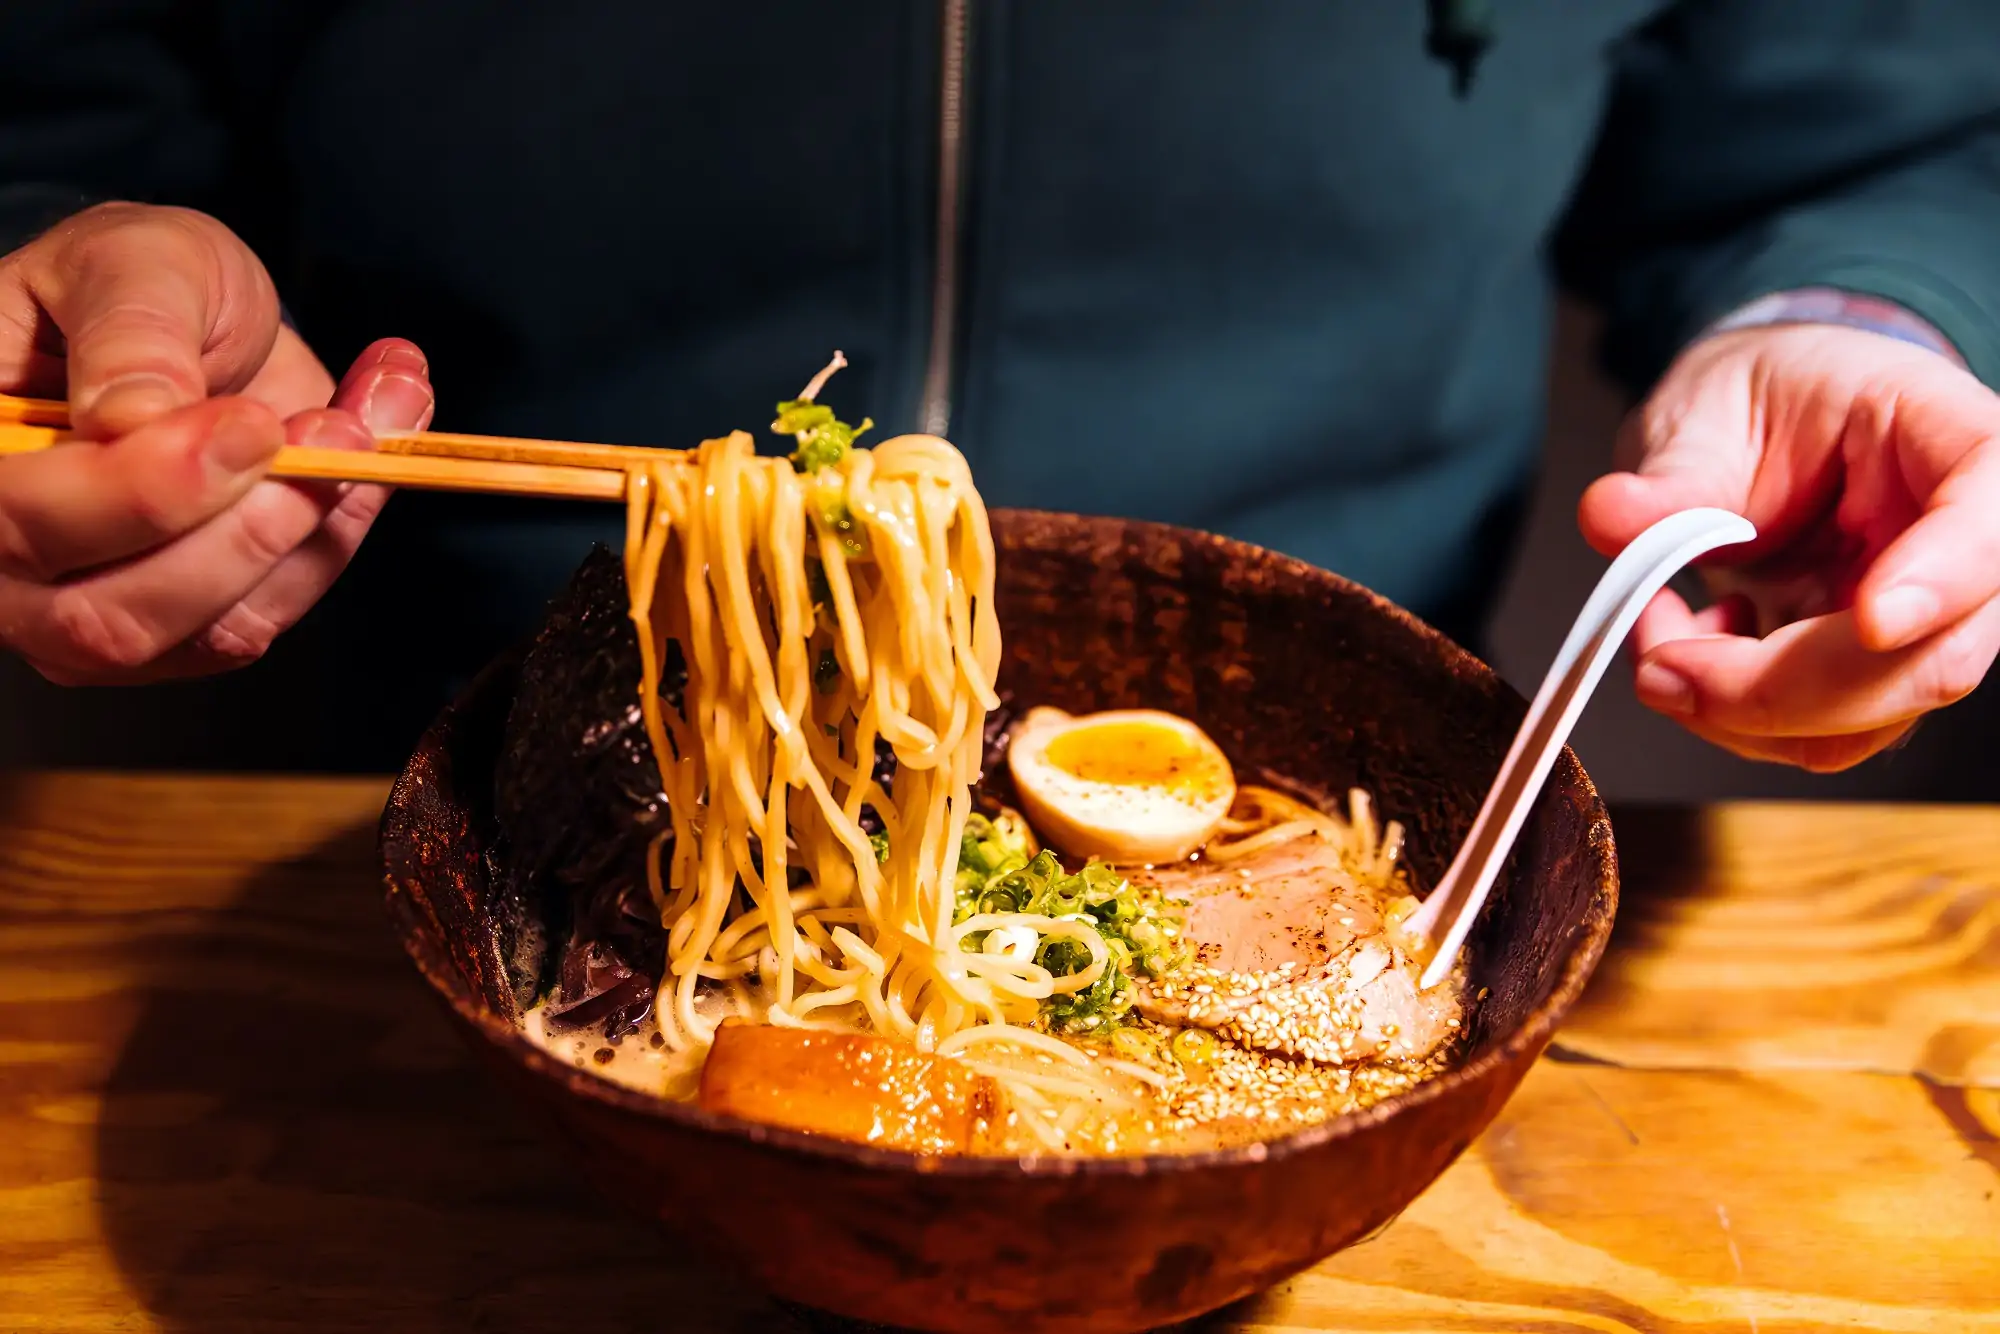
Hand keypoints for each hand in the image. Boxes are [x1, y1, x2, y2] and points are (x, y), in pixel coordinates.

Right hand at [0, 201, 432, 682]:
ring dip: (306, 533)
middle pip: (110, 615)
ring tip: (361, 420)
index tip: (254, 423)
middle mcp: (6, 559)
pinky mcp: (183, 628)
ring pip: (205, 632)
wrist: (196, 322)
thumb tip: (132, 417)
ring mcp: (85, 610)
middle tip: (335, 430)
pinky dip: (334, 539)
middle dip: (245, 529)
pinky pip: (267, 618)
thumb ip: (131, 333)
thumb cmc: (133, 284)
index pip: (19, 522)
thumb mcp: (130, 261)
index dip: (145, 491)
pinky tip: (366, 452)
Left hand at [1578, 323, 1999, 770]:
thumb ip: (1674, 469)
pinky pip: (1813, 735)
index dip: (1943, 577)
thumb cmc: (1763, 398)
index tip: (1874, 619)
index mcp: (1955, 442)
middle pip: (1932, 659)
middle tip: (1664, 665)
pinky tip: (1691, 646)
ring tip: (1659, 636)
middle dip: (1782, 688)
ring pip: (1867, 721)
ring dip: (1736, 711)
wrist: (1754, 428)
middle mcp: (1963, 549)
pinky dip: (1727, 717)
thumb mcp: (1712, 404)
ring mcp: (1921, 626)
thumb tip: (1613, 514)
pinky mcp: (1865, 677)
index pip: (1990, 517)